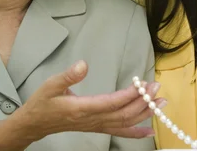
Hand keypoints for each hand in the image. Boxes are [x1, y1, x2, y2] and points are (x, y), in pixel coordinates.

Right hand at [0, 60, 163, 149]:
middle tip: (157, 88)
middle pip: (123, 114)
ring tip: (161, 103)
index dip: (130, 95)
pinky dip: (136, 132)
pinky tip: (149, 131)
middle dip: (143, 102)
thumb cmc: (43, 103)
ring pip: (124, 123)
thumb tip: (84, 64)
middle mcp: (92, 120)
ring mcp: (96, 126)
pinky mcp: (97, 127)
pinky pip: (119, 132)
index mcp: (83, 108)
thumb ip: (68, 76)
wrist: (35, 124)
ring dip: (145, 114)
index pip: (112, 103)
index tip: (143, 84)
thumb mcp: (51, 84)